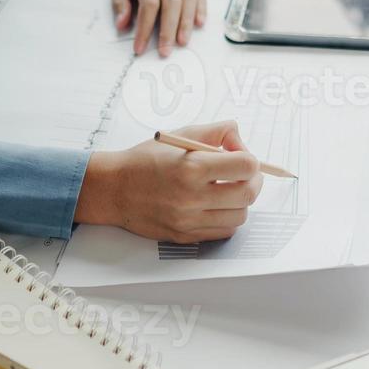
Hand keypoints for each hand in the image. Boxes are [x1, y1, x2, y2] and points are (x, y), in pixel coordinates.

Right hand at [73, 121, 262, 243]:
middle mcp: (192, 196)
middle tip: (245, 174)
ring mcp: (189, 220)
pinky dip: (227, 218)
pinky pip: (223, 232)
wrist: (114, 188)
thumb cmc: (146, 159)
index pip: (247, 166)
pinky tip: (216, 205)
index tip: (241, 156)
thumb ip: (216, 132)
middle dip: (254, 181)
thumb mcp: (180, 134)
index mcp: (192, 167)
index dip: (250, 159)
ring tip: (227, 189)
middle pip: (248, 194)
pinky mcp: (185, 236)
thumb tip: (240, 141)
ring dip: (241, 202)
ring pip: (239, 217)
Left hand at [111, 0, 206, 55]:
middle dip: (168, 30)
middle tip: (165, 51)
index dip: (145, 27)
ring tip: (182, 42)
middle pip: (172, 2)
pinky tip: (199, 23)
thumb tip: (122, 25)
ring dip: (186, 22)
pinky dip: (201, 7)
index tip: (140, 47)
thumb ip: (119, 0)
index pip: (149, 2)